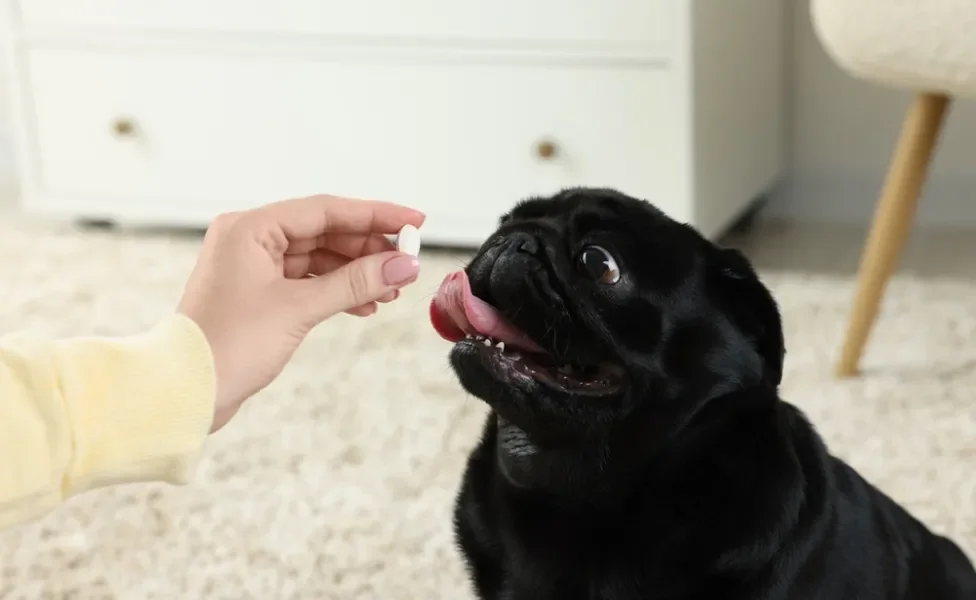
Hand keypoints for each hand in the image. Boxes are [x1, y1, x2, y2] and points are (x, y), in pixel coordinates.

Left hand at [177, 194, 424, 431]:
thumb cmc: (226, 346)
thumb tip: (401, 266)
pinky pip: (307, 279)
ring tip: (390, 289)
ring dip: (356, 272)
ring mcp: (252, 266)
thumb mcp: (299, 309)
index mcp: (250, 228)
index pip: (326, 210)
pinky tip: (364, 303)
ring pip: (319, 257)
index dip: (375, 215)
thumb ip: (355, 282)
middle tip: (406, 263)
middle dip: (368, 249)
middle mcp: (249, 239)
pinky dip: (336, 289)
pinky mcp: (258, 293)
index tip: (413, 221)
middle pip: (324, 231)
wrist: (185, 391)